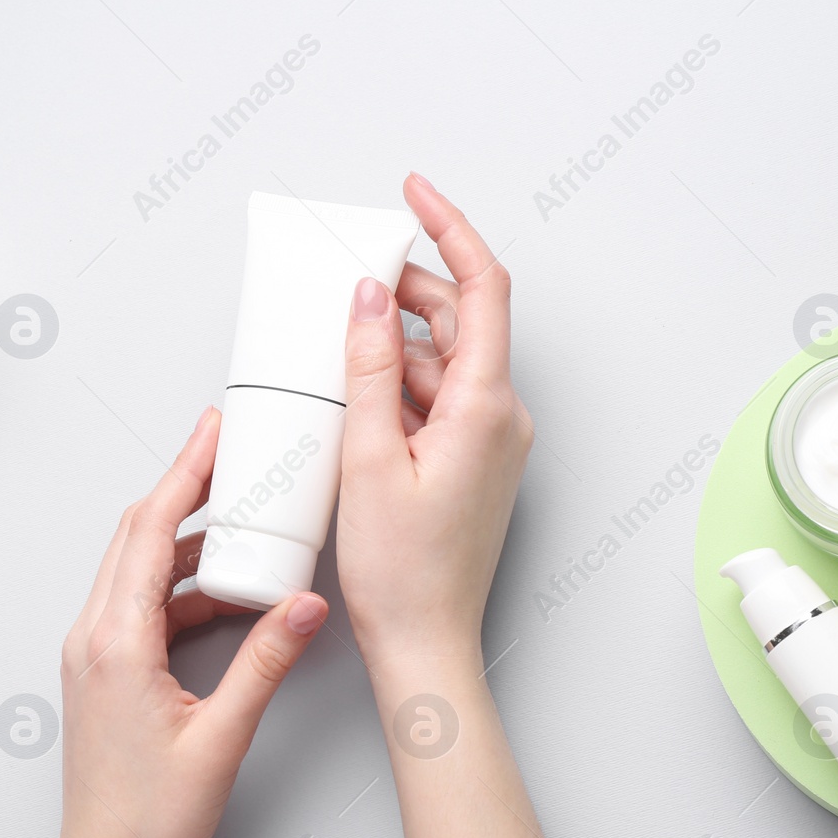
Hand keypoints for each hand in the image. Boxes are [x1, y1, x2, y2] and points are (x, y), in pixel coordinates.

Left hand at [53, 406, 329, 837]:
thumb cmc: (149, 821)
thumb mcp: (222, 736)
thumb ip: (266, 664)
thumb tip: (304, 606)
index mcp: (114, 643)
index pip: (148, 531)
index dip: (184, 473)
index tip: (212, 433)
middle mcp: (93, 638)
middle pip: (136, 536)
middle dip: (184, 488)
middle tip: (227, 452)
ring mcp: (93, 654)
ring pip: (137, 569)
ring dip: (185, 540)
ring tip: (240, 522)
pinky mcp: (104, 672)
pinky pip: (140, 605)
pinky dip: (180, 585)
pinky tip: (225, 593)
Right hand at [336, 173, 531, 675]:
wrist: (425, 644)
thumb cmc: (402, 573)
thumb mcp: (369, 458)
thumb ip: (368, 369)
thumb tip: (365, 298)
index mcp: (486, 407)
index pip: (481, 288)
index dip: (449, 228)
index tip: (413, 192)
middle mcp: (500, 416)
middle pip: (459, 320)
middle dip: (406, 286)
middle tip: (347, 270)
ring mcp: (489, 441)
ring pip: (445, 361)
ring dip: (396, 340)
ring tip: (336, 336)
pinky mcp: (472, 463)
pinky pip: (438, 400)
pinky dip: (399, 383)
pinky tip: (354, 390)